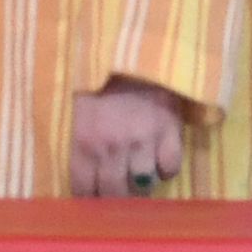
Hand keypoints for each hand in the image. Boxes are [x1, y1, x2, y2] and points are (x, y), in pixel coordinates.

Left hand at [69, 77, 186, 196]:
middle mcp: (112, 148)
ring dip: (141, 184)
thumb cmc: (103, 84)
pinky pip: (170, 169)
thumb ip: (82, 146)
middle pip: (115, 194)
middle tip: (121, 191)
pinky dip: (166, 168)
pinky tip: (160, 156)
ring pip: (143, 186)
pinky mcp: (170, 134)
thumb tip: (88, 182)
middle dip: (117, 197)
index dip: (90, 198)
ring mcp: (143, 142)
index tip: (96, 197)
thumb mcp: (81, 112)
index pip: (84, 190)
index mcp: (84, 142)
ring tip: (140, 172)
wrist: (137, 53)